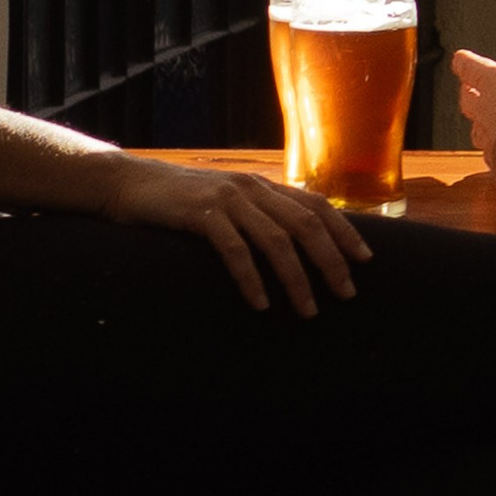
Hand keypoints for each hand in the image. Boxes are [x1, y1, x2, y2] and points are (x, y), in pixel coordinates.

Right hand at [96, 154, 369, 315]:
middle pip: (305, 224)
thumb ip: (256, 216)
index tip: (365, 261)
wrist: (130, 184)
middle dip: (330, 260)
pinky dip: (251, 278)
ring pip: (275, 239)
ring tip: (308, 311)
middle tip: (346, 294)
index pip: (316, 206)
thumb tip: (292, 245)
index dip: (343, 232)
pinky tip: (260, 304)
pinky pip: (234, 249)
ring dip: (296, 278)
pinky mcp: (200, 214)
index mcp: (262, 186)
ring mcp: (227, 198)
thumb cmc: (181, 202)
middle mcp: (251, 188)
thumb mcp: (226, 204)